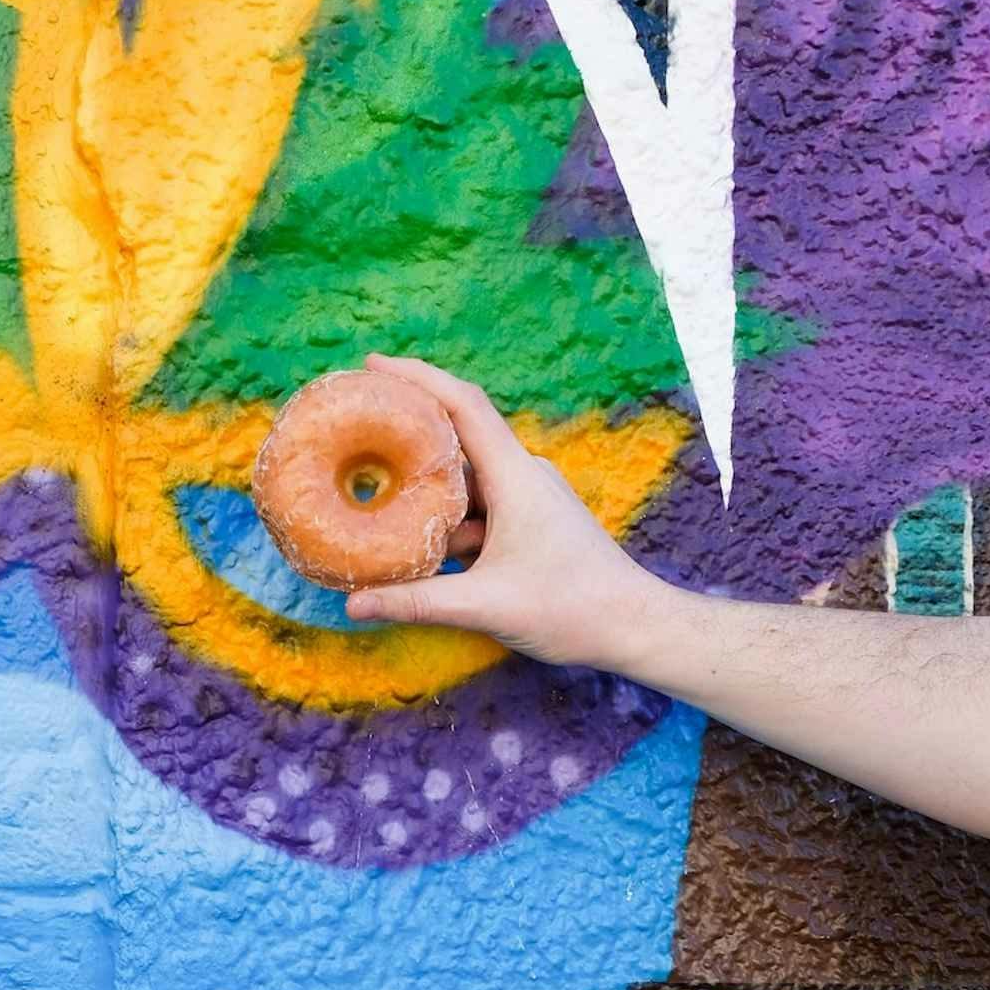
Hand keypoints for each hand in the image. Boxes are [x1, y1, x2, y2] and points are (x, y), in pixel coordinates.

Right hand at [341, 355, 671, 668]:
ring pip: (467, 478)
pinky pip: (481, 503)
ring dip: (427, 485)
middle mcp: (523, 475)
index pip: (463, 405)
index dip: (417, 377)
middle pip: (458, 435)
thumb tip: (354, 603)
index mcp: (514, 476)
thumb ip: (415, 602)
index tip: (374, 363)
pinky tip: (423, 544)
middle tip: (359, 427)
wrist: (634, 626)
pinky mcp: (533, 519)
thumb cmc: (572, 608)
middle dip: (409, 430)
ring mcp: (530, 496)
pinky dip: (449, 516)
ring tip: (376, 493)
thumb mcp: (484, 605)